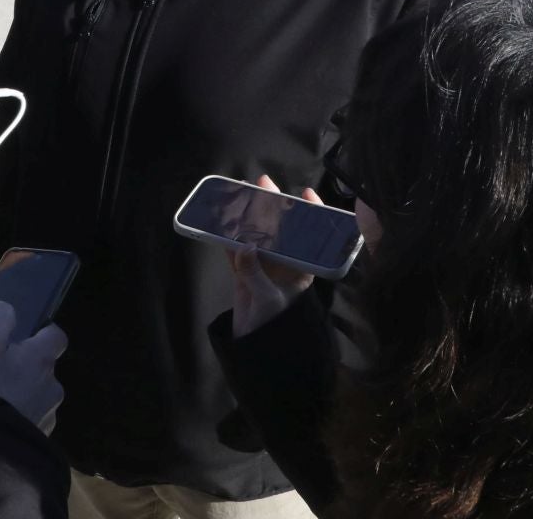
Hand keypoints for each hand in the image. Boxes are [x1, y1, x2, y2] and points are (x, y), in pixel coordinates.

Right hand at [0, 300, 67, 431]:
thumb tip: (9, 312)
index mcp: (41, 359)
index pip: (56, 336)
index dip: (41, 334)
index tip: (21, 339)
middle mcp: (52, 386)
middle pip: (44, 370)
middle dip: (26, 370)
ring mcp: (47, 416)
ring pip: (38, 398)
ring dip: (22, 398)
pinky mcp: (39, 442)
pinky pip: (30, 424)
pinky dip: (18, 422)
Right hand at [227, 175, 317, 338]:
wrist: (256, 350)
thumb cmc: (274, 326)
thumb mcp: (268, 300)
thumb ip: (255, 274)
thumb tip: (244, 247)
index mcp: (300, 268)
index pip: (311, 236)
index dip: (311, 214)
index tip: (305, 193)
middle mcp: (284, 263)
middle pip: (280, 228)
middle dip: (272, 206)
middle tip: (263, 182)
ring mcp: (263, 267)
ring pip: (257, 235)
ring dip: (248, 216)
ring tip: (240, 193)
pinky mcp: (244, 273)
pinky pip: (236, 250)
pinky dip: (228, 236)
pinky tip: (222, 220)